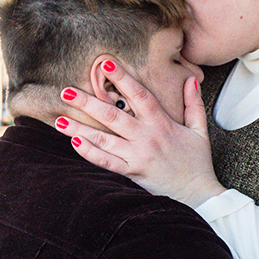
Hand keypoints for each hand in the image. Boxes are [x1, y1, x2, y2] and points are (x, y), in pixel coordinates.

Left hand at [56, 69, 225, 206]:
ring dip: (79, 128)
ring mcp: (137, 156)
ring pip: (103, 139)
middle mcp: (147, 137)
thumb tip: (190, 79)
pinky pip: (107, 162)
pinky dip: (90, 153)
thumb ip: (193, 103)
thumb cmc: (197, 163)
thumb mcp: (199, 130)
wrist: (199, 195)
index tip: (106, 63)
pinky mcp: (132, 173)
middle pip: (113, 115)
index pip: (140, 95)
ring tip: (59, 118)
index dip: (123, 78)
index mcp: (162, 123)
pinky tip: (74, 143)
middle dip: (88, 102)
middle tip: (66, 91)